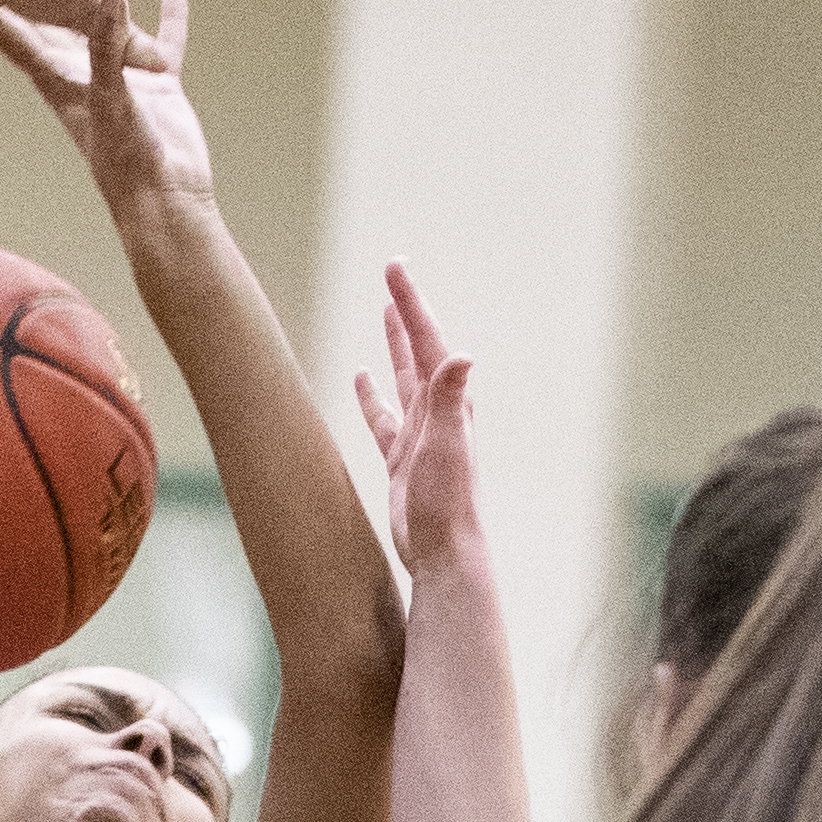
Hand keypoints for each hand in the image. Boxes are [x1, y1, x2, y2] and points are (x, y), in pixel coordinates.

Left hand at [0, 0, 207, 217]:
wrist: (164, 197)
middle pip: (63, 31)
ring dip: (109, 4)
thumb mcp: (111, 96)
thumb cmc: (124, 158)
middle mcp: (90, 79)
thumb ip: (107, 48)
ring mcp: (125, 81)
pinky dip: (170, 19)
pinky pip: (163, 44)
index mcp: (63, 85)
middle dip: (48, 2)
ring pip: (114, 32)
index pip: (25, 46)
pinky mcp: (158, 87)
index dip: (3, 22)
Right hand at [354, 261, 480, 575]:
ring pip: (403, 377)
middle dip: (406, 311)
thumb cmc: (447, 503)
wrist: (444, 551)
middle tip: (392, 274)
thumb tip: (460, 356)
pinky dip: (372, 395)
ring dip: (394, 345)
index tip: (395, 269)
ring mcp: (420, 435)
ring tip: (386, 312)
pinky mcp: (402, 458)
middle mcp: (438, 412)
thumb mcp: (447, 446)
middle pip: (418, 350)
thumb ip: (450, 401)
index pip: (428, 342)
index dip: (411, 304)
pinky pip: (384, 416)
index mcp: (449, 403)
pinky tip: (361, 378)